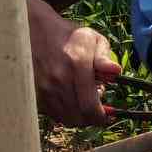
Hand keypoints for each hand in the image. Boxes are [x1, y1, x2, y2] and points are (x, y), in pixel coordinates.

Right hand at [30, 1, 119, 125]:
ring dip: (79, 115)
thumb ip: (104, 57)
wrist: (37, 32)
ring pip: (66, 118)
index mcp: (77, 64)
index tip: (108, 115)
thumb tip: (116, 71)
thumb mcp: (92, 39)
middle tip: (97, 106)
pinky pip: (54, 115)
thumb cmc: (69, 37)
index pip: (90, 105)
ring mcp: (44, 89)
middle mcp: (58, 79)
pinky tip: (69, 98)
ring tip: (82, 98)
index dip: (101, 116)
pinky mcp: (35, 95)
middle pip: (79, 117)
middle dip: (92, 117)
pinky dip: (64, 113)